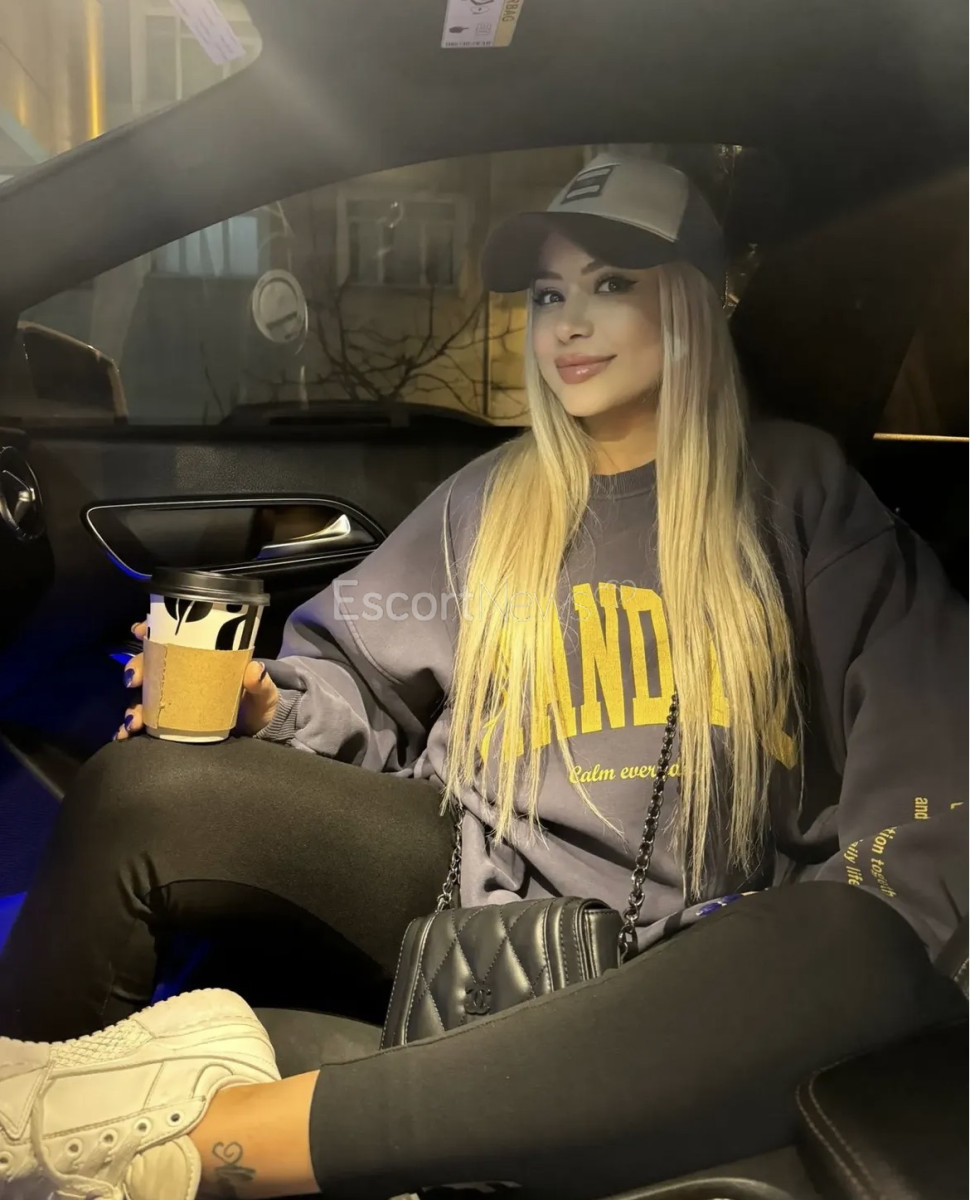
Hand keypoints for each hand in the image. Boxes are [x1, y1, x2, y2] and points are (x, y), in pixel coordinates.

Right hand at [114, 621, 279, 740]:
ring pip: (144, 696)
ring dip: (132, 705)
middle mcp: (182, 676)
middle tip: (134, 680)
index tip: (139, 630)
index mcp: (201, 659)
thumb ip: (261, 684)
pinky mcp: (171, 723)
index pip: (172, 638)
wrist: (258, 734)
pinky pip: (147, 722)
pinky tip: (126, 735)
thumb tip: (254, 670)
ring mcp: (175, 699)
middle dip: (136, 669)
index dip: (151, 630)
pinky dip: (132, 728)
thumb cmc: (258, 704)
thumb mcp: (263, 693)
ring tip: (133, 721)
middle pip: (151, 665)